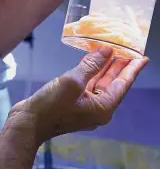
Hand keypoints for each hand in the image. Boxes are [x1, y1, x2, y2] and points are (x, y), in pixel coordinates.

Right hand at [8, 46, 147, 142]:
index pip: (122, 84)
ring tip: (110, 52)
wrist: (29, 121)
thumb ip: (91, 65)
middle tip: (126, 50)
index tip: (142, 58)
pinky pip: (86, 85)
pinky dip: (89, 72)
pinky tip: (90, 62)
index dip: (132, 69)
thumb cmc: (51, 106)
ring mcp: (84, 106)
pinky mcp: (72, 102)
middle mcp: (97, 108)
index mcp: (102, 108)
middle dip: (118, 66)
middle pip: (111, 83)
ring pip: (98, 83)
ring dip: (103, 67)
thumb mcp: (73, 82)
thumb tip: (106, 51)